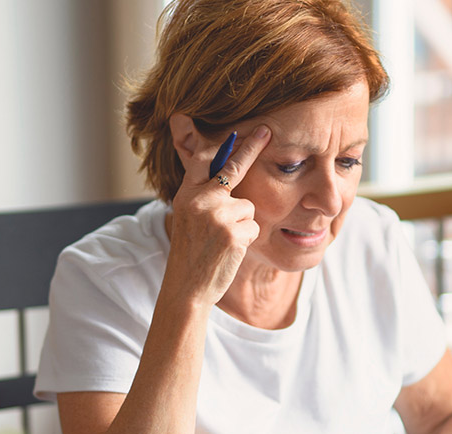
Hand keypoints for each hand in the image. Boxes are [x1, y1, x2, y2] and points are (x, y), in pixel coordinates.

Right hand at [165, 119, 272, 305]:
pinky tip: (229, 250)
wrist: (188, 286)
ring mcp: (217, 215)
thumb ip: (203, 196)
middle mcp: (199, 200)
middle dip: (251, 148)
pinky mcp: (233, 232)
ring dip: (243, 223)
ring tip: (223, 241)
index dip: (225, 145)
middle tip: (266, 130)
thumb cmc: (192, 253)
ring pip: (247, 207)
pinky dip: (247, 239)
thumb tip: (225, 174)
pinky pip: (254, 226)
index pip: (206, 160)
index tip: (242, 131)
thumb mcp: (189, 218)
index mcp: (185, 195)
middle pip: (232, 168)